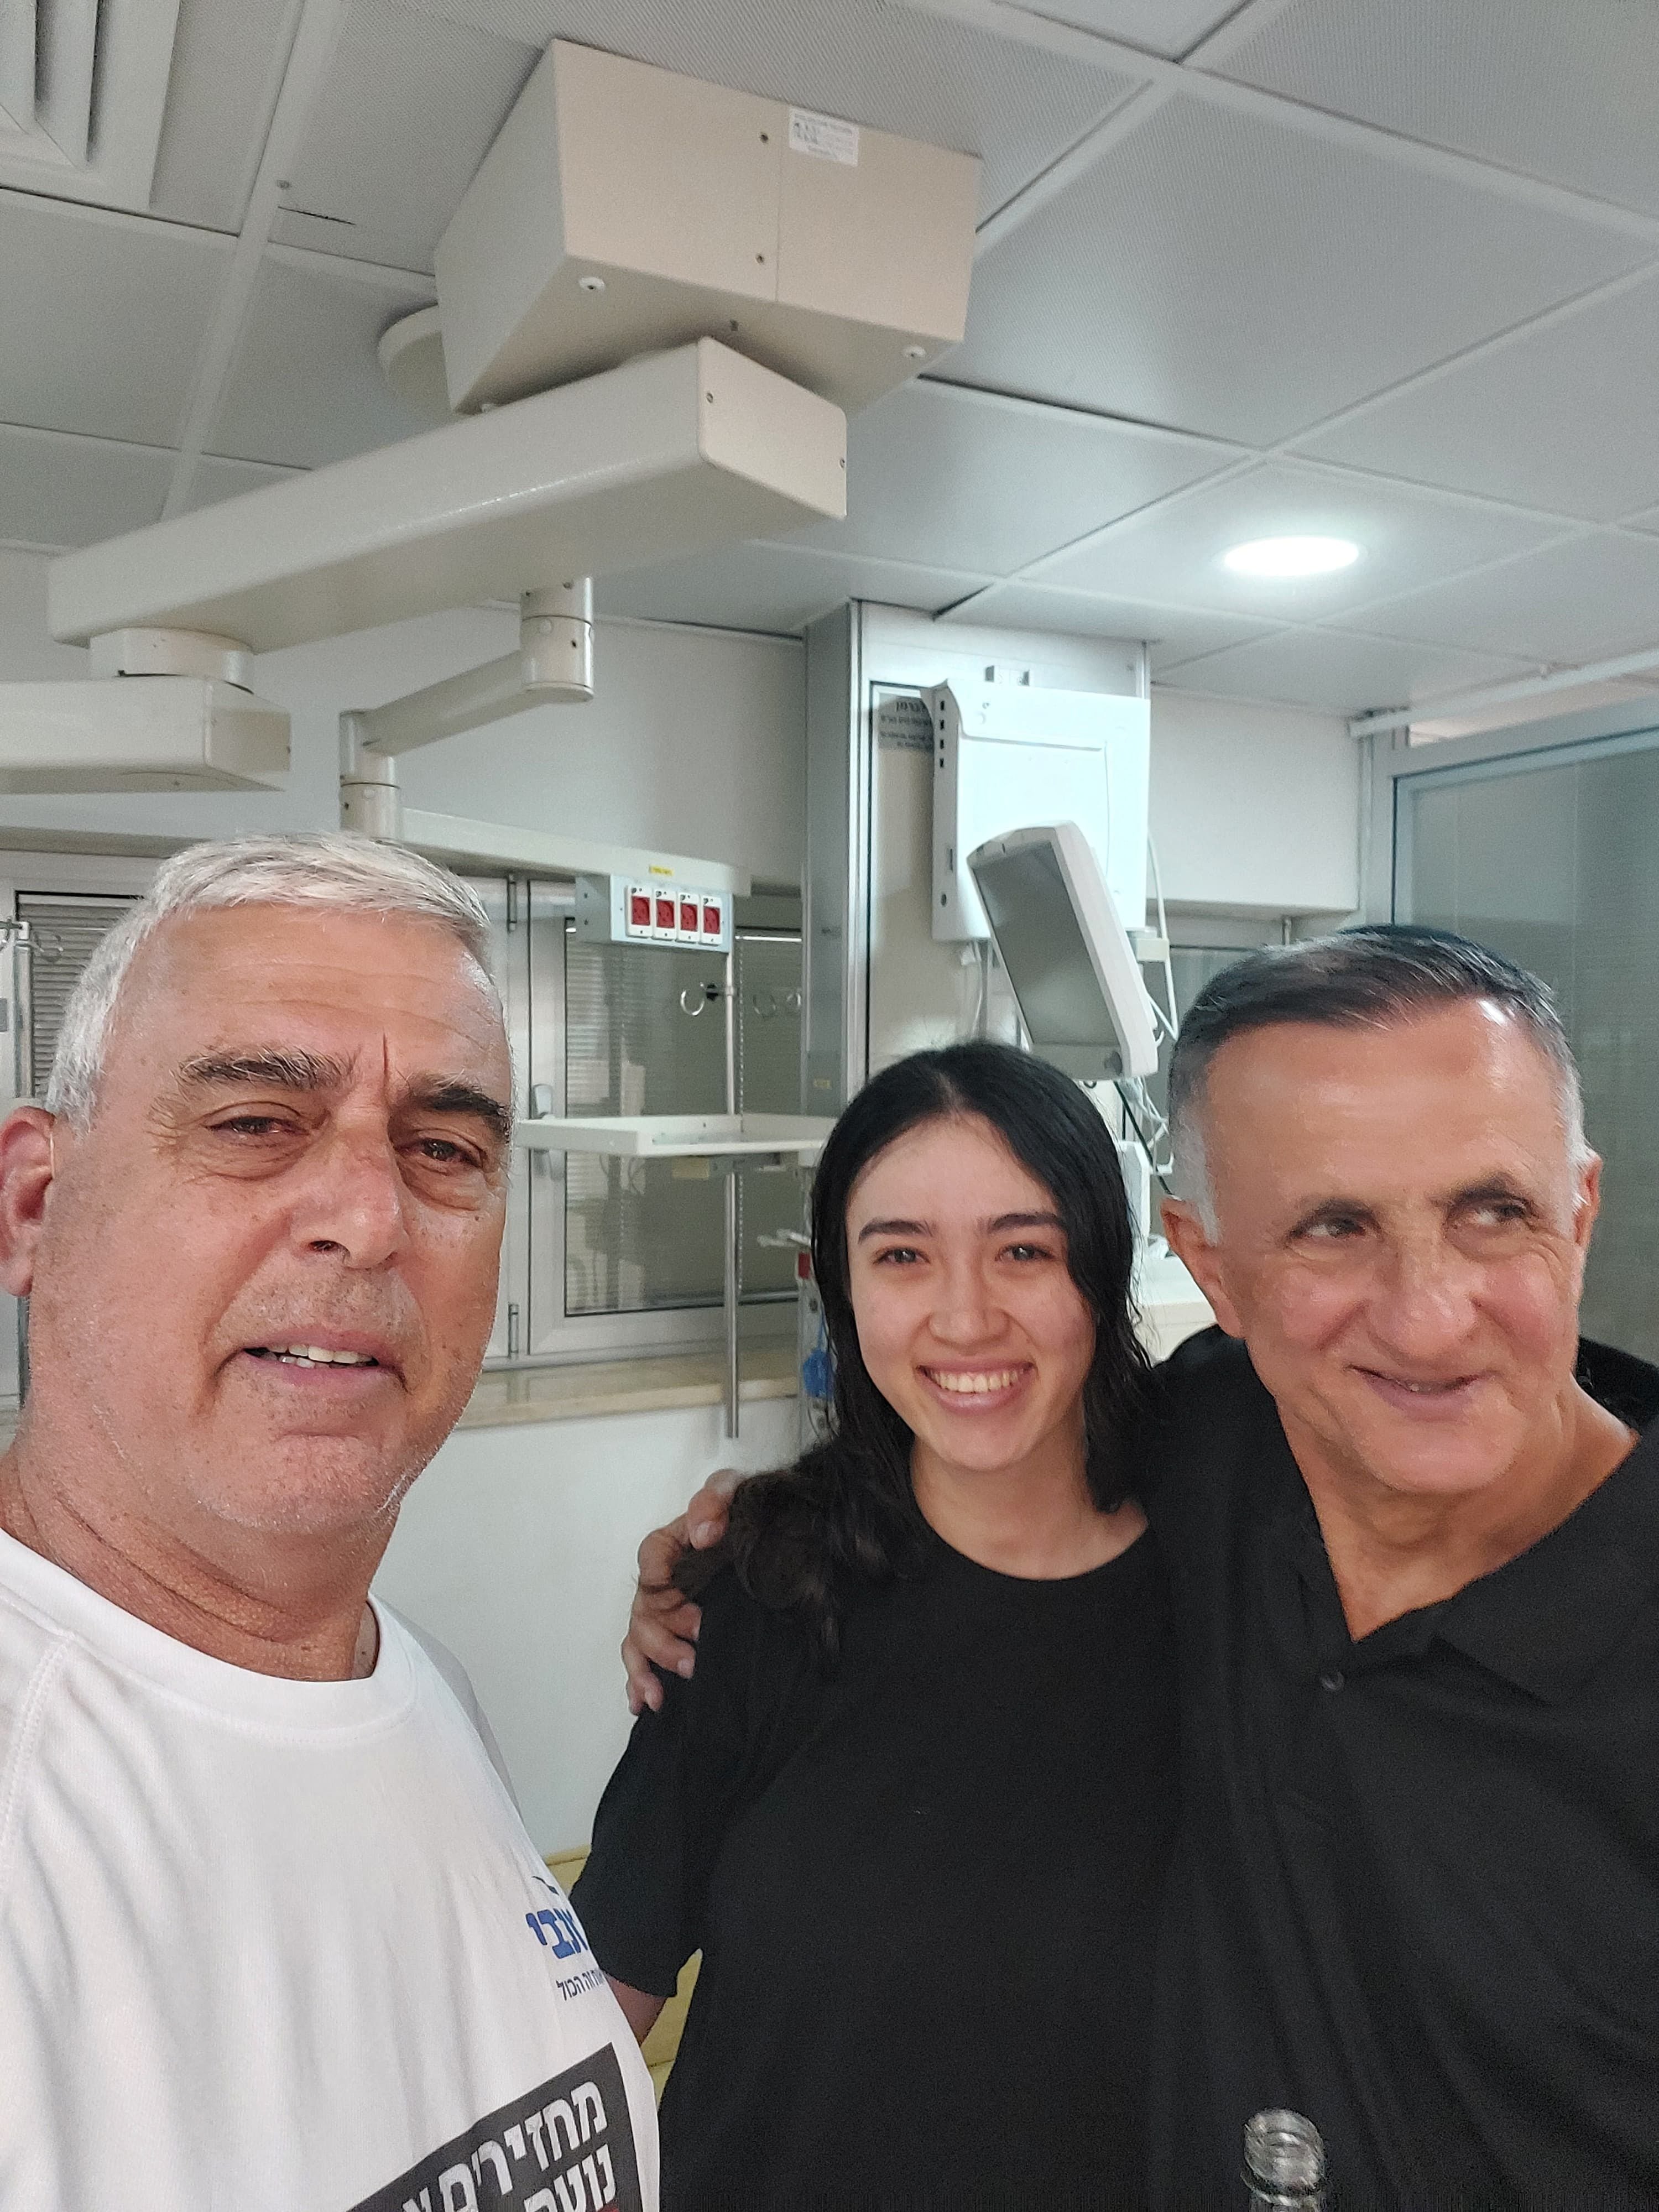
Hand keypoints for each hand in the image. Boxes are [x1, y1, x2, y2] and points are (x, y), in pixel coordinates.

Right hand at [622, 1470, 739, 1712]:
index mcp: (671, 1542)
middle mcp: (662, 1577)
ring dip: (648, 1667)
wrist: (777, 1541)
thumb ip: (714, 1501)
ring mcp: (664, 1609)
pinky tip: (643, 1703)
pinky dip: (638, 1681)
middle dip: (662, 1641)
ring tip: (664, 1693)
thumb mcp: (733, 1494)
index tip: (696, 1616)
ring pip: (637, 1638)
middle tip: (693, 1661)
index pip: (651, 1558)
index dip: (665, 1589)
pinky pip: (641, 1658)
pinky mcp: (672, 1634)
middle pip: (643, 1609)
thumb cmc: (746, 1516)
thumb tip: (703, 1534)